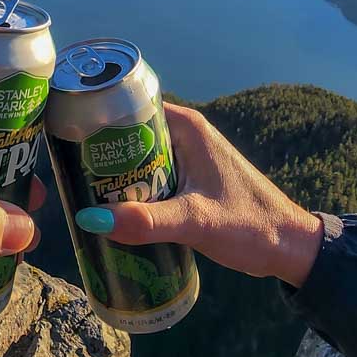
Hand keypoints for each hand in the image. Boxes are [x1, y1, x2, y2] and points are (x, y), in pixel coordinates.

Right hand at [73, 103, 321, 287]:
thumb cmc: (251, 226)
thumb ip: (147, 222)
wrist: (291, 248)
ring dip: (112, 175)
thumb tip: (90, 220)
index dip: (95, 119)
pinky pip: (147, 176)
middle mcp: (185, 134)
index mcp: (187, 127)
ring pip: (136, 159)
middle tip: (65, 174)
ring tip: (78, 192)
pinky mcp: (188, 180)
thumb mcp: (195, 222)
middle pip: (127, 135)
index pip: (128, 107)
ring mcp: (187, 157)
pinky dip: (129, 189)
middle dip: (97, 154)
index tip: (65, 137)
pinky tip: (109, 209)